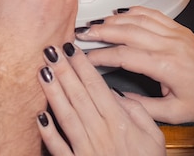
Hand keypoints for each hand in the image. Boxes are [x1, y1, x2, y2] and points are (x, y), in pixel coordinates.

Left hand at [36, 42, 164, 155]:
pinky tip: (39, 115)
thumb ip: (137, 112)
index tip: (70, 48)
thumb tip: (117, 94)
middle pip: (78, 96)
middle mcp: (100, 133)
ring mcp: (86, 149)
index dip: (82, 66)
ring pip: (66, 116)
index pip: (96, 87)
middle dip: (63, 71)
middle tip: (50, 50)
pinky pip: (58, 147)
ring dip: (53, 93)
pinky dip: (47, 132)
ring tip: (41, 72)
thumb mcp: (154, 137)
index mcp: (119, 123)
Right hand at [77, 6, 193, 123]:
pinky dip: (133, 11)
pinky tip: (119, 13)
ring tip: (93, 23)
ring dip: (113, 19)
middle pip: (127, 31)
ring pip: (137, 19)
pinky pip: (152, 14)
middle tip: (80, 33)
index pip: (125, 56)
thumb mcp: (175, 113)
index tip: (84, 58)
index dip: (101, 55)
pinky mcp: (178, 28)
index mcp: (166, 66)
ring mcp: (174, 33)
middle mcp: (169, 44)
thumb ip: (143, 108)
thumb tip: (118, 99)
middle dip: (100, 31)